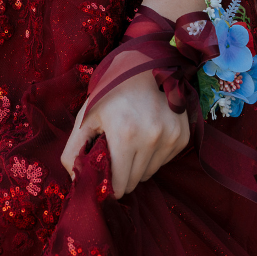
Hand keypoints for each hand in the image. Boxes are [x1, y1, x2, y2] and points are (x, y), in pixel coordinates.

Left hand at [61, 75, 190, 199]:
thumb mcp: (86, 118)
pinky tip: (146, 137)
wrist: (142, 69)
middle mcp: (152, 137)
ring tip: (131, 144)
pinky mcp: (182, 135)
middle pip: (135, 181)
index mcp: (125, 134)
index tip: (105, 180)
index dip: (110, 186)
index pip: (120, 183)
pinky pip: (164, 161)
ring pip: (150, 172)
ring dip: (138, 167)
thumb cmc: (110, 95)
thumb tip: (77, 181)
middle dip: (123, 177)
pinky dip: (153, 156)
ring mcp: (171, 136)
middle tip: (115, 160)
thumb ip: (74, 151)